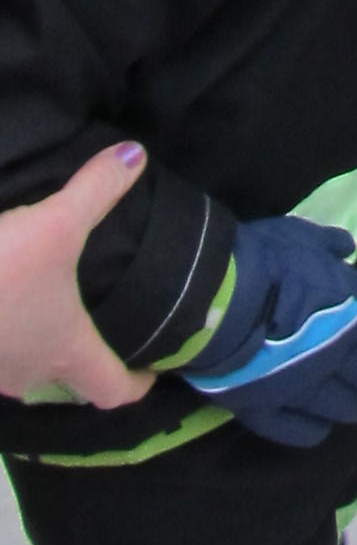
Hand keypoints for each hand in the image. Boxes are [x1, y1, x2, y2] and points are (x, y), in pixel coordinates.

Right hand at [0, 146, 154, 405]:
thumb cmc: (0, 272)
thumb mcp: (53, 223)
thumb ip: (96, 190)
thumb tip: (139, 155)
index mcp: (67, 350)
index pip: (114, 389)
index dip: (138, 383)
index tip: (153, 370)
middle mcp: (30, 373)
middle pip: (69, 379)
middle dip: (83, 359)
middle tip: (101, 328)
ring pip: (24, 369)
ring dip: (37, 347)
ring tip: (48, 311)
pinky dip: (4, 335)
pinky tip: (3, 306)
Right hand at [182, 212, 356, 447]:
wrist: (202, 303)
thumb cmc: (258, 261)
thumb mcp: (299, 236)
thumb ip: (327, 247)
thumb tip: (344, 249)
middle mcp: (343, 356)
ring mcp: (307, 390)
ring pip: (355, 408)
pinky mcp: (270, 413)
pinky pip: (307, 432)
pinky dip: (320, 426)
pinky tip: (321, 420)